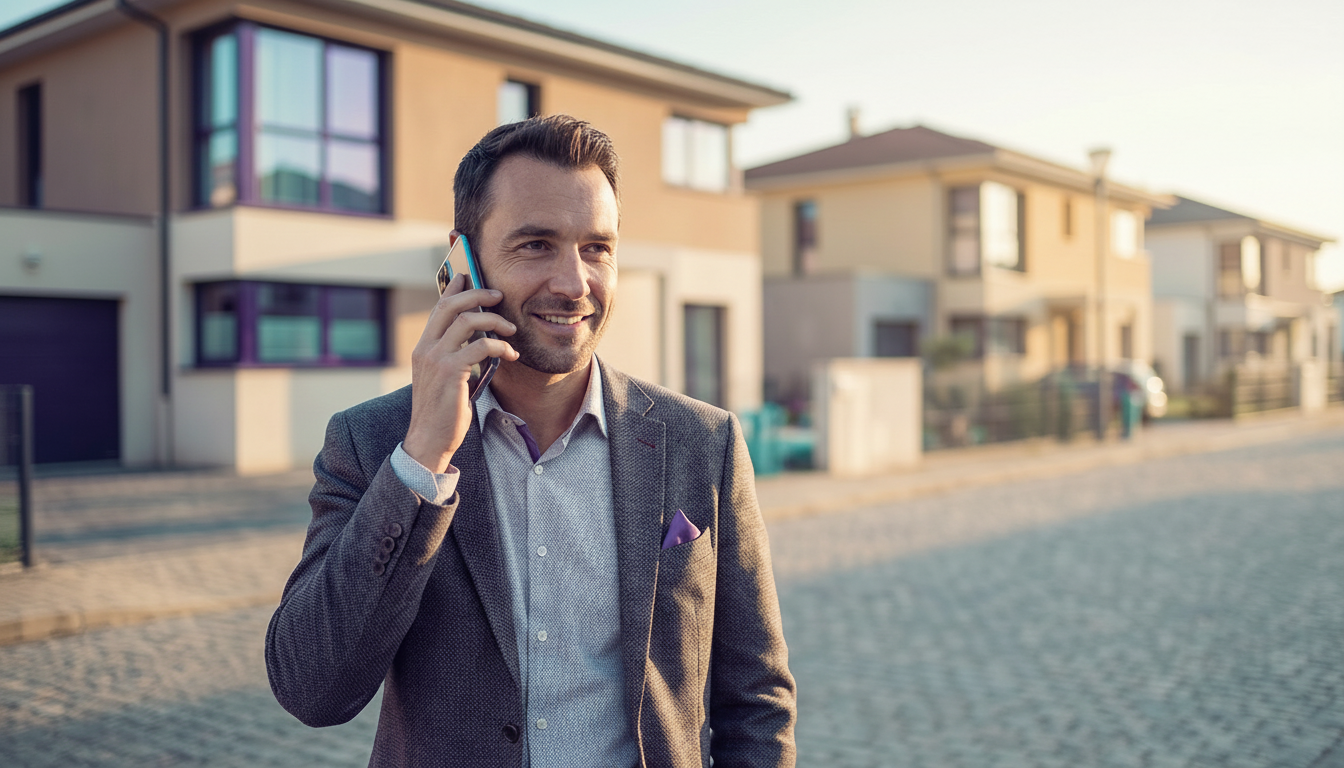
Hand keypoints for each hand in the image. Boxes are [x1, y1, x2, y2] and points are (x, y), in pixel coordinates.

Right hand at [403, 273, 517, 472]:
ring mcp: (435, 359)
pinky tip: (511, 354)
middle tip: (499, 295)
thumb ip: (455, 356)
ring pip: (466, 321)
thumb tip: (479, 340)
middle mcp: (425, 349)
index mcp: (423, 348)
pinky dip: (500, 346)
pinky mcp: (450, 372)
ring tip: (510, 329)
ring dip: (493, 320)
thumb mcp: (445, 378)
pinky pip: (480, 347)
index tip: (469, 276)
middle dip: (477, 294)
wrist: (430, 440)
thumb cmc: (443, 411)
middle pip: (450, 305)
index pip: (438, 308)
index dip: (455, 289)